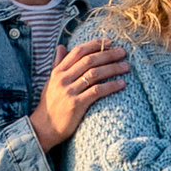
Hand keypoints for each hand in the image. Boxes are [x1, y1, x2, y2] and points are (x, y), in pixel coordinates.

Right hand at [32, 33, 129, 152]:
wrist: (44, 128)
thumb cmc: (49, 104)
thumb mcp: (51, 81)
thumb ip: (57, 64)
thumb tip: (61, 46)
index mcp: (58, 71)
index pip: (78, 51)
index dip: (94, 44)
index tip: (109, 42)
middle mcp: (63, 79)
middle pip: (89, 60)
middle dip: (108, 55)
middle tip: (123, 52)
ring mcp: (69, 91)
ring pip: (95, 74)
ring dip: (113, 69)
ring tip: (126, 67)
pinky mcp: (76, 104)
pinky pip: (97, 91)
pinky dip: (111, 86)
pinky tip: (122, 84)